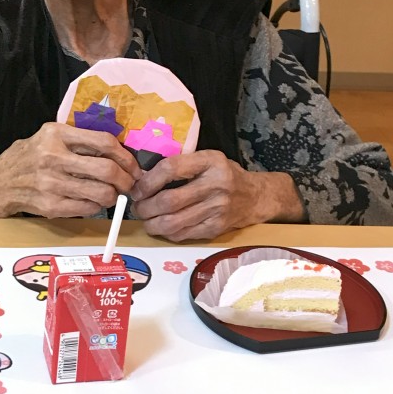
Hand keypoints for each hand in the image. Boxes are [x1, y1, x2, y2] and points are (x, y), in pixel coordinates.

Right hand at [0, 122, 141, 217]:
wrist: (1, 182)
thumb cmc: (33, 155)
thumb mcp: (52, 136)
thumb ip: (81, 140)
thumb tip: (121, 152)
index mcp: (57, 134)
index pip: (104, 142)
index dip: (125, 155)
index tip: (133, 166)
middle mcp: (53, 157)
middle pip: (107, 169)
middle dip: (126, 180)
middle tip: (129, 184)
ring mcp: (51, 183)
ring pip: (101, 192)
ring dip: (114, 196)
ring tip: (112, 194)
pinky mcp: (50, 205)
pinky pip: (88, 208)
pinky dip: (97, 206)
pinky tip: (94, 202)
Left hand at [130, 150, 304, 241]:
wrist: (255, 197)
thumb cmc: (224, 174)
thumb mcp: (207, 159)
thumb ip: (181, 164)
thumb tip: (142, 177)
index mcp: (211, 162)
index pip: (171, 168)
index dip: (148, 181)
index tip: (137, 188)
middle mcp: (216, 185)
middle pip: (170, 200)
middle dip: (146, 206)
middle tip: (137, 207)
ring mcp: (217, 209)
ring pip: (173, 222)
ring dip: (152, 223)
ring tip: (145, 219)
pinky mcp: (216, 229)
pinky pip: (183, 234)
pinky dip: (166, 233)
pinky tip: (161, 227)